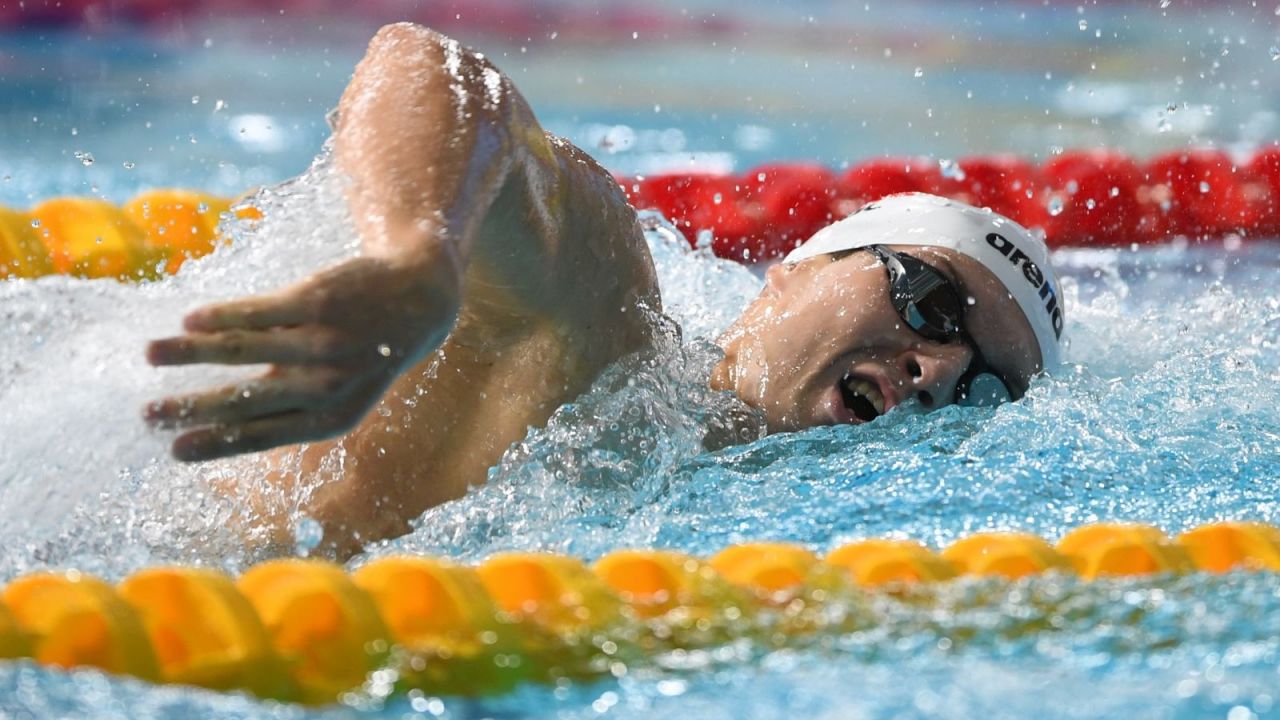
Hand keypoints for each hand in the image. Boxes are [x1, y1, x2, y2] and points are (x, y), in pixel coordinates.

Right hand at [145, 252, 460, 460]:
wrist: (419, 302)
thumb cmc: (365, 355)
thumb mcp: (340, 394)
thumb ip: (287, 407)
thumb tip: (213, 424)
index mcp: (332, 419)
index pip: (262, 436)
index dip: (215, 444)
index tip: (173, 452)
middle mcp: (328, 384)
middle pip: (244, 399)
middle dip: (190, 408)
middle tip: (147, 413)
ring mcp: (324, 341)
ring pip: (241, 349)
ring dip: (189, 353)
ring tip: (150, 354)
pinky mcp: (317, 301)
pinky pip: (256, 311)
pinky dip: (219, 316)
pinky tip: (190, 320)